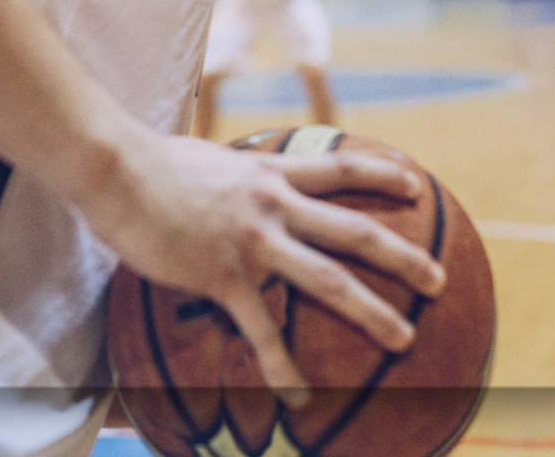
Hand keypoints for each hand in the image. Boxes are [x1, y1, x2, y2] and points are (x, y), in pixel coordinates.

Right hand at [78, 132, 446, 404]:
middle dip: (403, 257)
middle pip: (355, 230)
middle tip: (438, 281)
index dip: (383, 177)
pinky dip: (283, 366)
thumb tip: (236, 173)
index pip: (340, 169)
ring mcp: (253, 242)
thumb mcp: (210, 158)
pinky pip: (262, 329)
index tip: (417, 189)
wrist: (116, 171)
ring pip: (329, 279)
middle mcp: (274, 204)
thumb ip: (234, 172)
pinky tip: (299, 396)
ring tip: (404, 339)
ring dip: (372, 311)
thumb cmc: (151, 163)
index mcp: (271, 172)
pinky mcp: (224, 276)